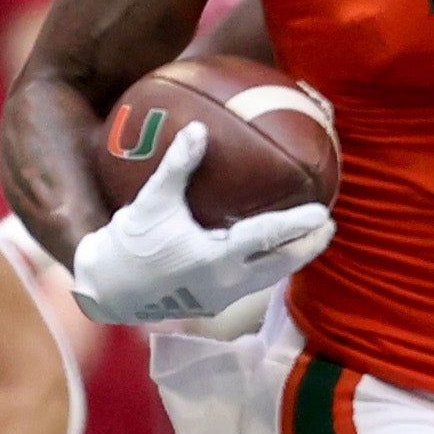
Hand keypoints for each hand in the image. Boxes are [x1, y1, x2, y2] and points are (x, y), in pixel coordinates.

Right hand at [70, 123, 332, 325]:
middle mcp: (225, 284)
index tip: (325, 213)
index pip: (269, 239)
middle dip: (308, 247)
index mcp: (216, 260)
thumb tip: (198, 129)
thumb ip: (177, 166)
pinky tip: (265, 253)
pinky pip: (248, 283)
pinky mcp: (208, 304)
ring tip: (306, 240)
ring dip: (288, 259)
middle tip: (329, 226)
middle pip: (280, 266)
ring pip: (266, 278)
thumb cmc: (128, 244)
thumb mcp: (151, 201)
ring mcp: (218, 298)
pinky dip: (264, 266)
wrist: (104, 290)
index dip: (299, 225)